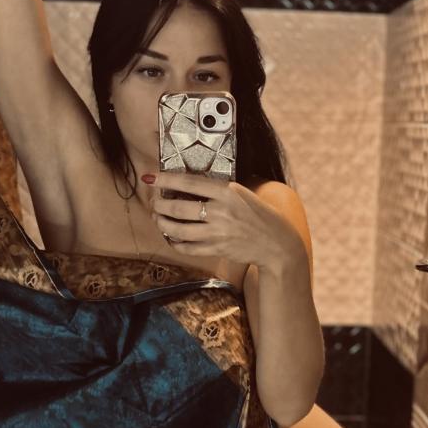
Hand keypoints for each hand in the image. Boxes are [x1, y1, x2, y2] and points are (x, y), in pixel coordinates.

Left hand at [147, 174, 303, 272]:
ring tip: (158, 218)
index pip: (188, 182)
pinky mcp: (217, 249)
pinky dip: (175, 242)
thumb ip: (218, 189)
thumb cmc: (258, 214)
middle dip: (159, 204)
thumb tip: (186, 184)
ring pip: (177, 229)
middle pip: (177, 207)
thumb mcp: (241, 193)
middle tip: (154, 202)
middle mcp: (220, 211)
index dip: (165, 179)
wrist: (276, 242)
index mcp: (227, 191)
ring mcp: (218, 232)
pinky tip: (172, 237)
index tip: (150, 178)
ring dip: (162, 223)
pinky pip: (186, 247)